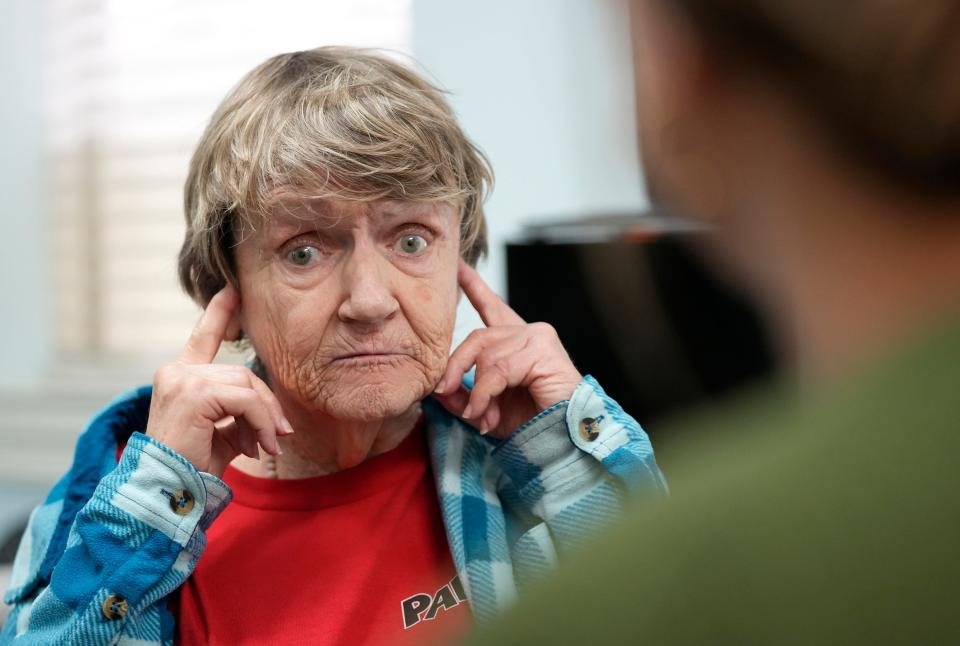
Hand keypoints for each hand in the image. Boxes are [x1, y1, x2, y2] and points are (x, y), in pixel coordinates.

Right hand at [145, 285, 292, 476]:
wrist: (167, 493)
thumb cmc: (192, 467)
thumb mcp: (221, 433)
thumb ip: (240, 413)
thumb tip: (275, 416)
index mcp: (180, 376)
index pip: (203, 336)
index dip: (219, 311)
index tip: (233, 289)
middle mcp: (177, 372)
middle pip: (242, 371)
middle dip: (266, 404)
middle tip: (276, 437)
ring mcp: (182, 380)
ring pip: (247, 385)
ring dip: (265, 418)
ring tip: (264, 446)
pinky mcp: (193, 393)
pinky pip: (246, 400)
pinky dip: (261, 422)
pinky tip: (259, 446)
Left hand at [433, 260, 582, 439]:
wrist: (561, 439)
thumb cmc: (531, 424)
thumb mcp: (486, 409)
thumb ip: (463, 396)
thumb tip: (437, 388)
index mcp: (516, 342)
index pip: (491, 306)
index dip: (473, 286)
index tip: (458, 266)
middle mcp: (528, 333)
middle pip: (477, 336)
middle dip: (456, 365)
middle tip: (444, 391)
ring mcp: (538, 337)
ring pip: (486, 355)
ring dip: (477, 392)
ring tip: (480, 416)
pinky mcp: (543, 350)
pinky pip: (499, 369)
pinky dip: (486, 395)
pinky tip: (488, 414)